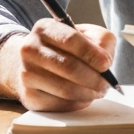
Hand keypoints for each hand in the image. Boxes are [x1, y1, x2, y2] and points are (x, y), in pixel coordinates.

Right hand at [0, 19, 116, 111]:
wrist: (36, 64)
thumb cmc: (68, 48)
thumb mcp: (87, 34)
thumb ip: (101, 41)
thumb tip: (105, 63)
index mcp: (45, 28)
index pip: (71, 40)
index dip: (92, 54)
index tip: (106, 64)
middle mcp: (30, 49)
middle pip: (68, 67)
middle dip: (94, 78)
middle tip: (106, 84)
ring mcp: (26, 74)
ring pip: (65, 89)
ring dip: (88, 93)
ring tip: (98, 91)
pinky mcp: (28, 96)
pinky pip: (59, 104)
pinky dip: (77, 103)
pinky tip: (83, 97)